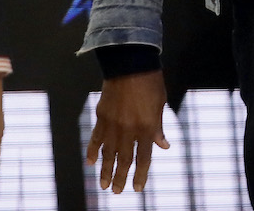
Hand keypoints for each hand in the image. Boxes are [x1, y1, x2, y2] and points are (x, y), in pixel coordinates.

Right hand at [85, 71, 169, 193]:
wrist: (131, 62)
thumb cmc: (150, 82)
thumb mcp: (160, 105)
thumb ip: (158, 128)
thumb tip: (163, 146)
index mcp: (146, 127)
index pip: (143, 158)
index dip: (140, 175)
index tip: (137, 188)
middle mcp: (128, 129)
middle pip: (123, 159)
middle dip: (120, 177)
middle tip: (116, 191)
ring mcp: (113, 124)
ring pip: (107, 153)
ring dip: (105, 170)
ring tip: (102, 184)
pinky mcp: (101, 116)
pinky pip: (96, 137)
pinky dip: (93, 150)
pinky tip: (91, 162)